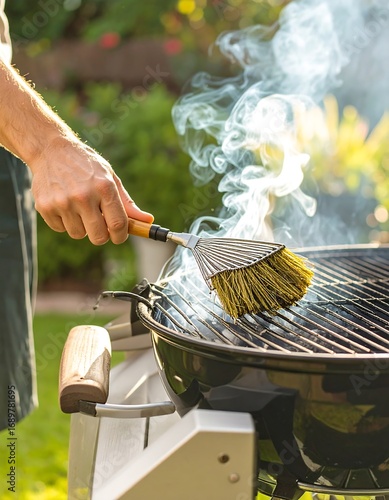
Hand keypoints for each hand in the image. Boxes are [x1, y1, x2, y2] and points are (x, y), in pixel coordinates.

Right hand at [30, 138, 153, 244]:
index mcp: (104, 187)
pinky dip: (65, 222)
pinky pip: (61, 229)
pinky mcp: (45, 206)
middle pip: (99, 237)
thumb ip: (126, 203)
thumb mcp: (110, 178)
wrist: (50, 150)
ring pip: (78, 234)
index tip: (119, 236)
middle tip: (100, 225)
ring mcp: (62, 202)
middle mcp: (83, 196)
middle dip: (102, 235)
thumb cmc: (86, 165)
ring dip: (82, 227)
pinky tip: (64, 204)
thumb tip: (148, 221)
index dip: (121, 236)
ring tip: (79, 208)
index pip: (118, 224)